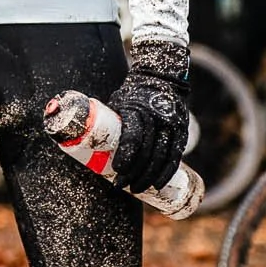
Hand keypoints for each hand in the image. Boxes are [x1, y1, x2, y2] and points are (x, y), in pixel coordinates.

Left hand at [106, 42, 190, 193]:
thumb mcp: (118, 102)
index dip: (125, 157)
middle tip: (121, 185)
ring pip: (162, 157)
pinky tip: (158, 184)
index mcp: (138, 110)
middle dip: (134, 173)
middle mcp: (157, 117)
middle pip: (147, 152)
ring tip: (136, 188)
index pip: (133, 137)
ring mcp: (172, 125)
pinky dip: (166, 173)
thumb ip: (109, 123)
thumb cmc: (132, 93)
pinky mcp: (181, 132)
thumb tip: (84, 144)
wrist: (162, 78)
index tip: (117, 171)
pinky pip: (175, 157)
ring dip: (149, 177)